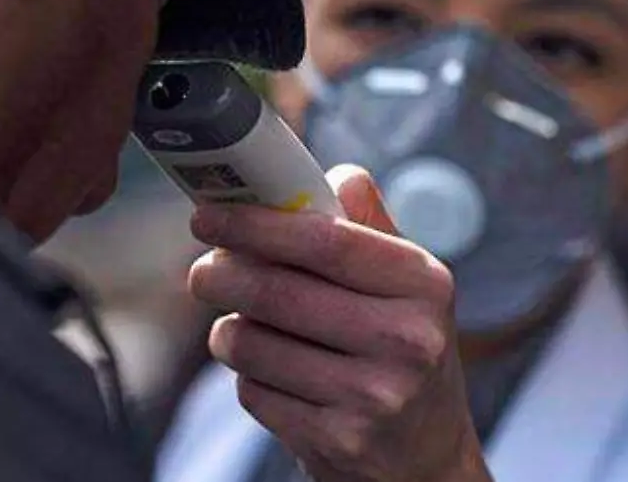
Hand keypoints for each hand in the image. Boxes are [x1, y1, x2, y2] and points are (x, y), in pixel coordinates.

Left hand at [188, 165, 491, 481]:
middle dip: (221, 276)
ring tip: (238, 327)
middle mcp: (408, 339)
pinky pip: (254, 392)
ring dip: (228, 332)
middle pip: (277, 292)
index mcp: (423, 283)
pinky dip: (246, 376)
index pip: (325, 240)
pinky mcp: (340, 441)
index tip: (208, 216)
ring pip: (253, 344)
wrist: (425, 456)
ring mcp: (376, 396)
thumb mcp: (405, 285)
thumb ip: (366, 225)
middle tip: (203, 272)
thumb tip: (331, 174)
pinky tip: (268, 373)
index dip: (255, 224)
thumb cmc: (401, 349)